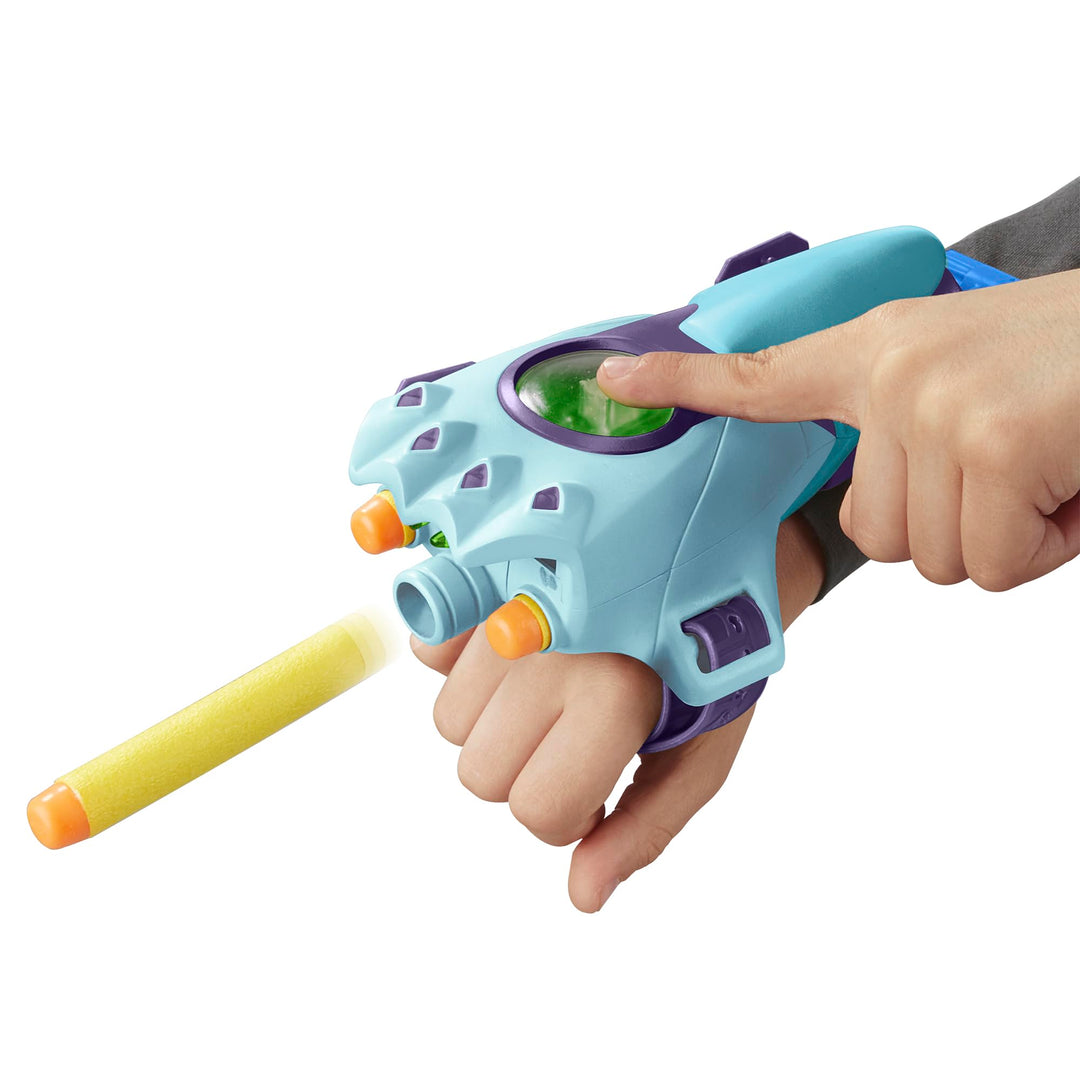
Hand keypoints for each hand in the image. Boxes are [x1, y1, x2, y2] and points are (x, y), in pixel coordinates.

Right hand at [411, 515, 824, 911]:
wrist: (716, 535)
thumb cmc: (713, 652)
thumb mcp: (704, 746)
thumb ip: (644, 826)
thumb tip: (582, 897)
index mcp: (614, 694)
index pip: (536, 809)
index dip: (569, 812)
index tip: (600, 776)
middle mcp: (549, 647)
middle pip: (478, 773)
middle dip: (524, 769)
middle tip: (571, 728)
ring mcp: (506, 601)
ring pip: (448, 720)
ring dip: (493, 718)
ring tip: (552, 677)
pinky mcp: (481, 567)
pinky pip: (429, 650)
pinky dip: (463, 660)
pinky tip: (517, 639)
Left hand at [597, 270, 1079, 590]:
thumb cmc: (1074, 370)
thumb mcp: (969, 382)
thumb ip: (901, 433)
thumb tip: (871, 513)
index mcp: (881, 352)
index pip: (762, 375)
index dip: (685, 384)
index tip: (613, 384)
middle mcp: (894, 371)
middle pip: (876, 531)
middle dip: (954, 524)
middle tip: (1019, 468)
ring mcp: (936, 404)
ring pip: (936, 556)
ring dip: (1006, 535)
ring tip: (1054, 466)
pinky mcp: (994, 443)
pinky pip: (993, 565)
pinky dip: (1048, 547)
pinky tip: (1076, 484)